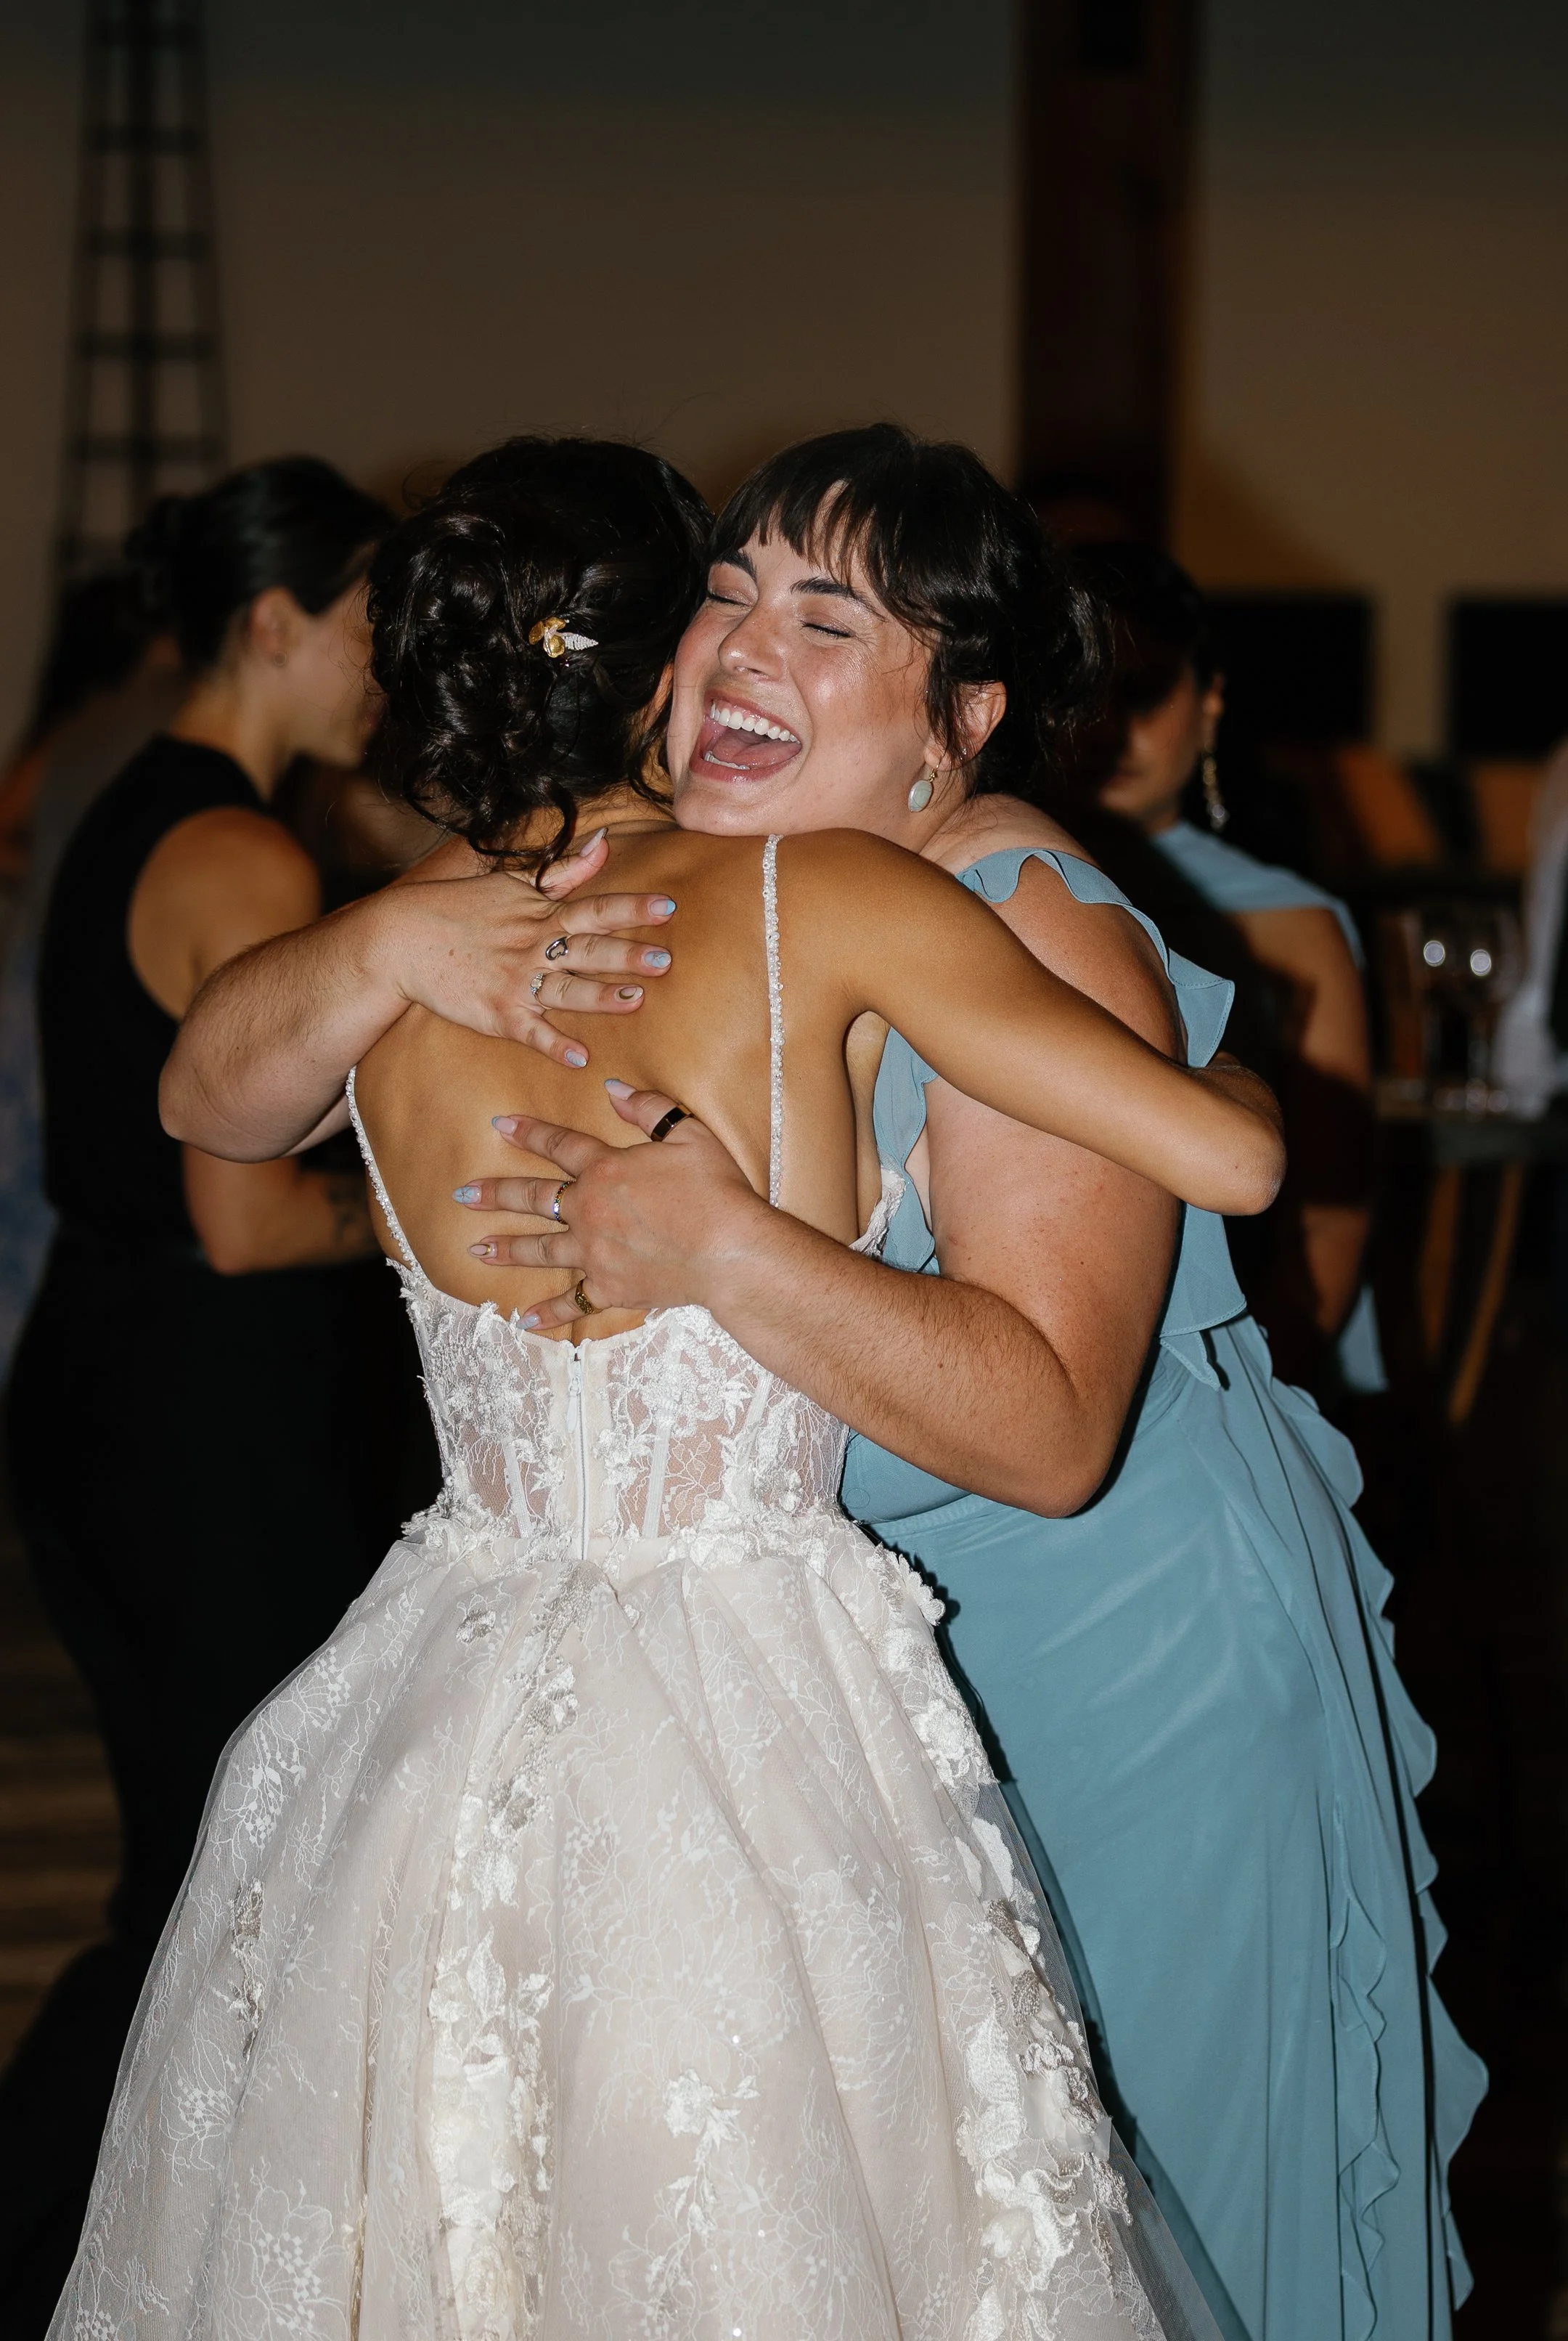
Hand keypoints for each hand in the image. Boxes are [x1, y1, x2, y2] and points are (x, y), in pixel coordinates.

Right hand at [372, 830, 678, 1069]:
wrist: (402, 939)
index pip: (595, 909)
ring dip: (599, 997)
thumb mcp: (512, 883)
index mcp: (542, 916)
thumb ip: (563, 870)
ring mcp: (515, 982)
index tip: (668, 907)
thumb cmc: (460, 909)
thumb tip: (603, 845)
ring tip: (634, 1002)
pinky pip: (531, 1032)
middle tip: (665, 960)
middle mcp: (533, 948)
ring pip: (565, 990)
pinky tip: (580, 1058)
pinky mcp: (497, 1014)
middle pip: (588, 950)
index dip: (631, 909)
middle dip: (626, 955)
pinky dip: (554, 1045)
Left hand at [454, 1082, 766, 1326]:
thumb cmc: (716, 1190)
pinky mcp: (610, 1288)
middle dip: (495, 1194)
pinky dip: (548, 1313)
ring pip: (540, 1249)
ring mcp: (595, 1253)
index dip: (528, 1133)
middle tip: (463, 1194)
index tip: (499, 1125)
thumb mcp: (690, 1134)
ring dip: (506, 1247)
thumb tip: (613, 1089)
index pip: (559, 1145)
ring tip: (477, 1247)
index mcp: (607, 1170)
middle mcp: (590, 1211)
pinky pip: (572, 1303)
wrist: (730, 1252)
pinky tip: (523, 1318)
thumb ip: (649, 1109)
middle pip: (534, 1198)